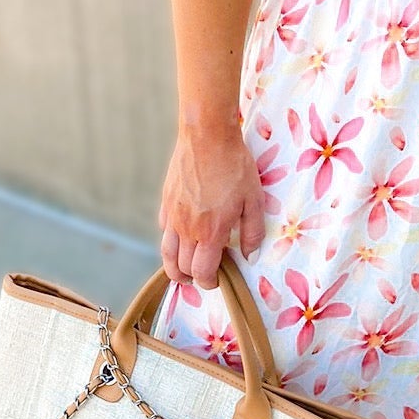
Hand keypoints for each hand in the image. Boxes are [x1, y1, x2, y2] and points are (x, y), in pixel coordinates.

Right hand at [158, 124, 265, 290]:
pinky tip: (181, 235)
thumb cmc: (234, 166)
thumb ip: (253, 232)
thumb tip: (250, 256)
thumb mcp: (254, 199)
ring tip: (184, 269)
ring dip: (174, 266)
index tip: (217, 280)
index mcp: (210, 232)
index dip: (209, 282)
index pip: (202, 271)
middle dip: (191, 278)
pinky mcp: (166, 201)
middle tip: (203, 276)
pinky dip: (171, 239)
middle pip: (181, 267)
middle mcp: (187, 228)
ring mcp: (173, 215)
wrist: (207, 136)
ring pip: (166, 253)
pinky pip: (164, 229)